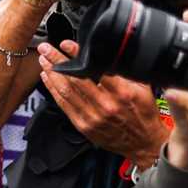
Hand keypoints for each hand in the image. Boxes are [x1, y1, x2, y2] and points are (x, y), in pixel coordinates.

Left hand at [38, 40, 168, 167]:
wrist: (144, 144)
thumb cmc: (143, 114)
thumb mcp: (144, 88)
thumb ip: (126, 71)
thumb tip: (111, 52)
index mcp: (122, 93)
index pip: (95, 68)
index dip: (77, 54)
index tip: (66, 43)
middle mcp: (105, 105)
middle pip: (74, 78)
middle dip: (57, 60)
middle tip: (46, 48)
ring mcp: (92, 116)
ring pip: (65, 90)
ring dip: (52, 73)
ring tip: (44, 59)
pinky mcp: (83, 125)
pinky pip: (63, 104)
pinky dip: (53, 89)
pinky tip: (48, 78)